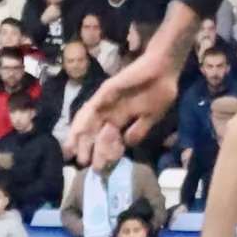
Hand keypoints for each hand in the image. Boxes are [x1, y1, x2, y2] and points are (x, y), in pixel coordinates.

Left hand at [69, 46, 182, 167]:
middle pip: (94, 132)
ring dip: (80, 136)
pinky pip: (92, 106)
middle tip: (83, 164)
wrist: (164, 68)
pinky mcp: (106, 92)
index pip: (108, 139)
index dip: (103, 153)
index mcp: (122, 118)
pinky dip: (83, 119)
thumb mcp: (152, 116)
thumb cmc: (160, 90)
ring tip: (72, 150)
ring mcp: (106, 101)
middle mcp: (111, 111)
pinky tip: (77, 131)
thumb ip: (139, 130)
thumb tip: (128, 144)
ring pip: (89, 121)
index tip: (100, 168)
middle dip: (88, 148)